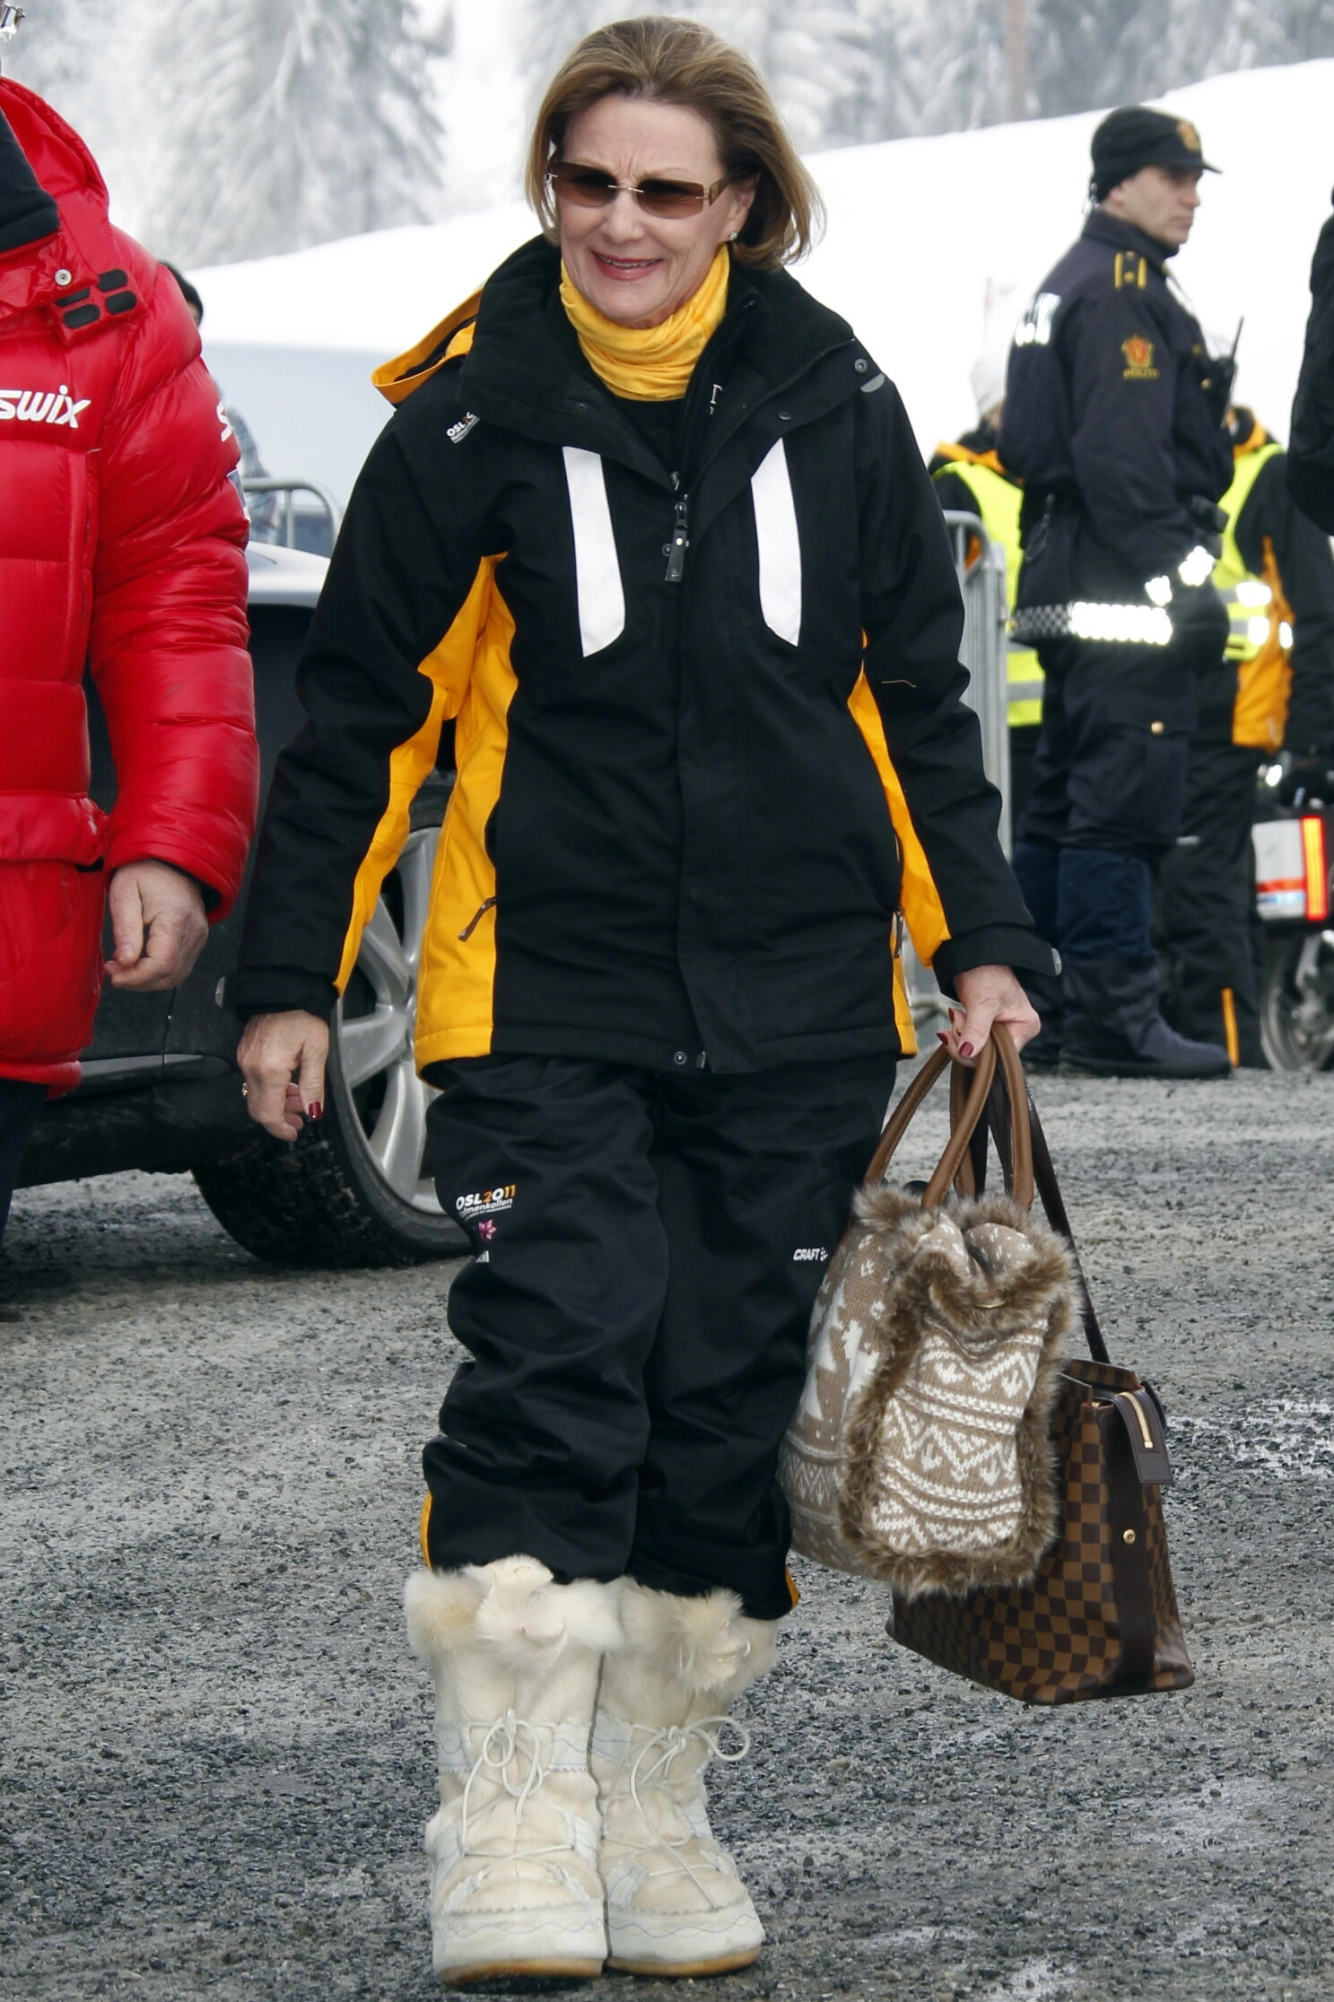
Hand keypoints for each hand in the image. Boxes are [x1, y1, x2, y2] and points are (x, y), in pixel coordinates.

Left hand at [105, 860, 208, 990]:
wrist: (172, 859)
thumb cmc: (146, 871)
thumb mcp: (125, 892)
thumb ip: (125, 928)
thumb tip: (124, 961)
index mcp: (176, 918)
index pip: (162, 964)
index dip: (136, 977)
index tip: (113, 974)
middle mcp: (194, 932)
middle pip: (169, 975)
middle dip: (137, 981)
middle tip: (113, 971)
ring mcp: (198, 937)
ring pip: (175, 977)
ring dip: (147, 980)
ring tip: (123, 968)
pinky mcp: (196, 940)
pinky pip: (179, 968)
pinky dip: (157, 973)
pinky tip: (139, 964)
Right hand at [237, 1010, 328, 1141]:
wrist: (283, 988)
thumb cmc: (303, 1016)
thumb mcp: (316, 1051)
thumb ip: (313, 1085)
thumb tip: (313, 1112)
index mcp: (270, 1070)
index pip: (268, 1113)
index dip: (281, 1129)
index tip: (295, 1133)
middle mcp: (251, 1068)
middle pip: (258, 1109)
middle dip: (279, 1118)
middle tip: (300, 1118)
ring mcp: (244, 1060)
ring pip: (256, 1096)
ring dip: (276, 1103)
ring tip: (298, 1099)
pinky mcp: (244, 1053)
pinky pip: (253, 1081)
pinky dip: (270, 1089)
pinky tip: (287, 1083)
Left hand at [937, 964, 1039, 1061]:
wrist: (973, 956)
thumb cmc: (987, 972)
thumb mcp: (983, 1002)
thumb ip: (976, 1030)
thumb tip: (968, 1052)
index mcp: (1025, 1028)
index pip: (1001, 1057)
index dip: (978, 1052)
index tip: (961, 1038)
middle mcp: (1015, 1032)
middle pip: (987, 1055)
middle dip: (965, 1040)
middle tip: (957, 1019)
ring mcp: (1000, 1030)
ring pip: (975, 1048)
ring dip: (960, 1033)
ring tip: (957, 1013)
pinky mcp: (985, 1028)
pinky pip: (970, 1040)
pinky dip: (959, 1031)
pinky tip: (957, 1016)